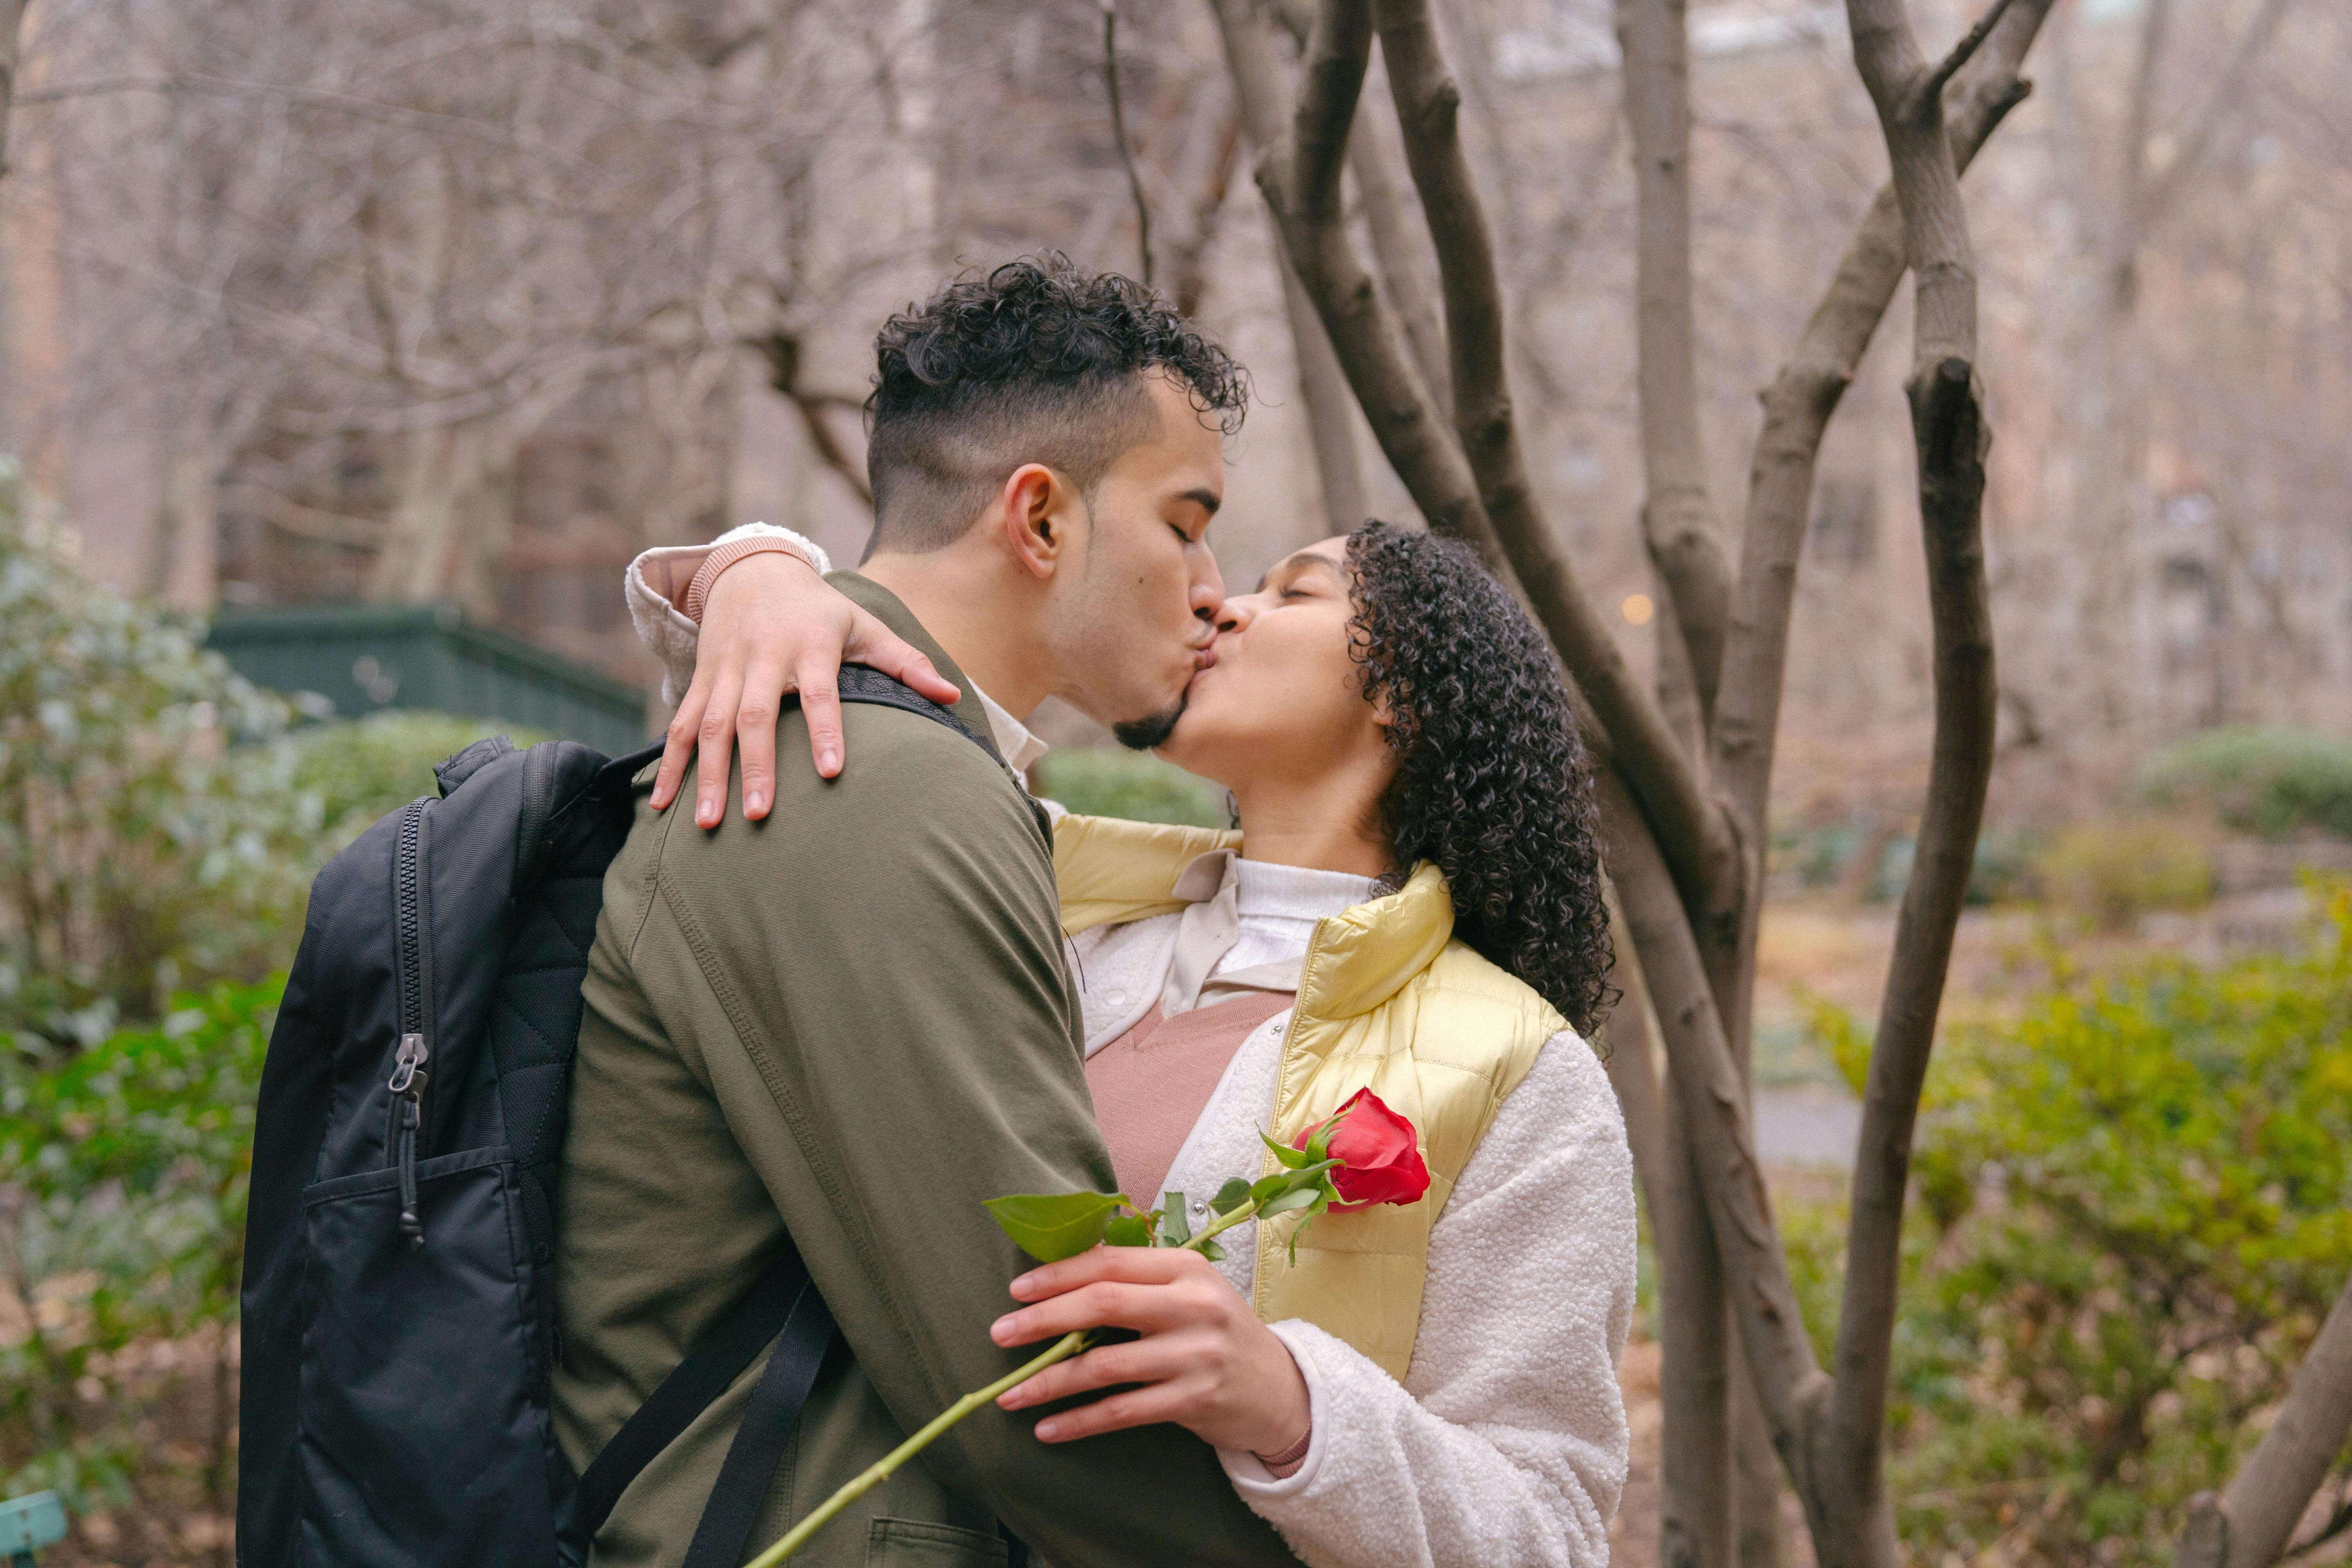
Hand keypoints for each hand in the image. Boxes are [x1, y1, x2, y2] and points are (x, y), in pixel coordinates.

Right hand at [649, 551, 964, 826]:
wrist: (752, 569)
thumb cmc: (819, 610)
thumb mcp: (864, 625)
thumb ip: (906, 663)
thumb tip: (953, 697)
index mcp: (810, 645)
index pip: (819, 692)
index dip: (825, 729)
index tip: (830, 771)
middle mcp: (763, 657)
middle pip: (755, 715)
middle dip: (756, 766)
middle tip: (761, 814)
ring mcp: (726, 669)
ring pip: (709, 724)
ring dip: (706, 775)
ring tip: (707, 823)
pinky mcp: (700, 678)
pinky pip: (680, 724)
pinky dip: (670, 763)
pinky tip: (661, 804)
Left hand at [989, 1246, 1310, 1456]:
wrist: (1278, 1390)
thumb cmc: (1216, 1333)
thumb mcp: (1188, 1292)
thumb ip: (1136, 1281)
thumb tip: (1060, 1276)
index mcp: (1186, 1268)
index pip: (1110, 1263)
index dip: (1058, 1275)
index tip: (1016, 1290)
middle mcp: (1194, 1306)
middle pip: (1103, 1305)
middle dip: (1044, 1320)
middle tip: (999, 1333)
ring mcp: (1196, 1355)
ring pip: (1106, 1365)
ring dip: (1050, 1381)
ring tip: (1010, 1395)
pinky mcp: (1195, 1400)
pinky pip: (1123, 1411)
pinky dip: (1080, 1422)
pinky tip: (1048, 1429)